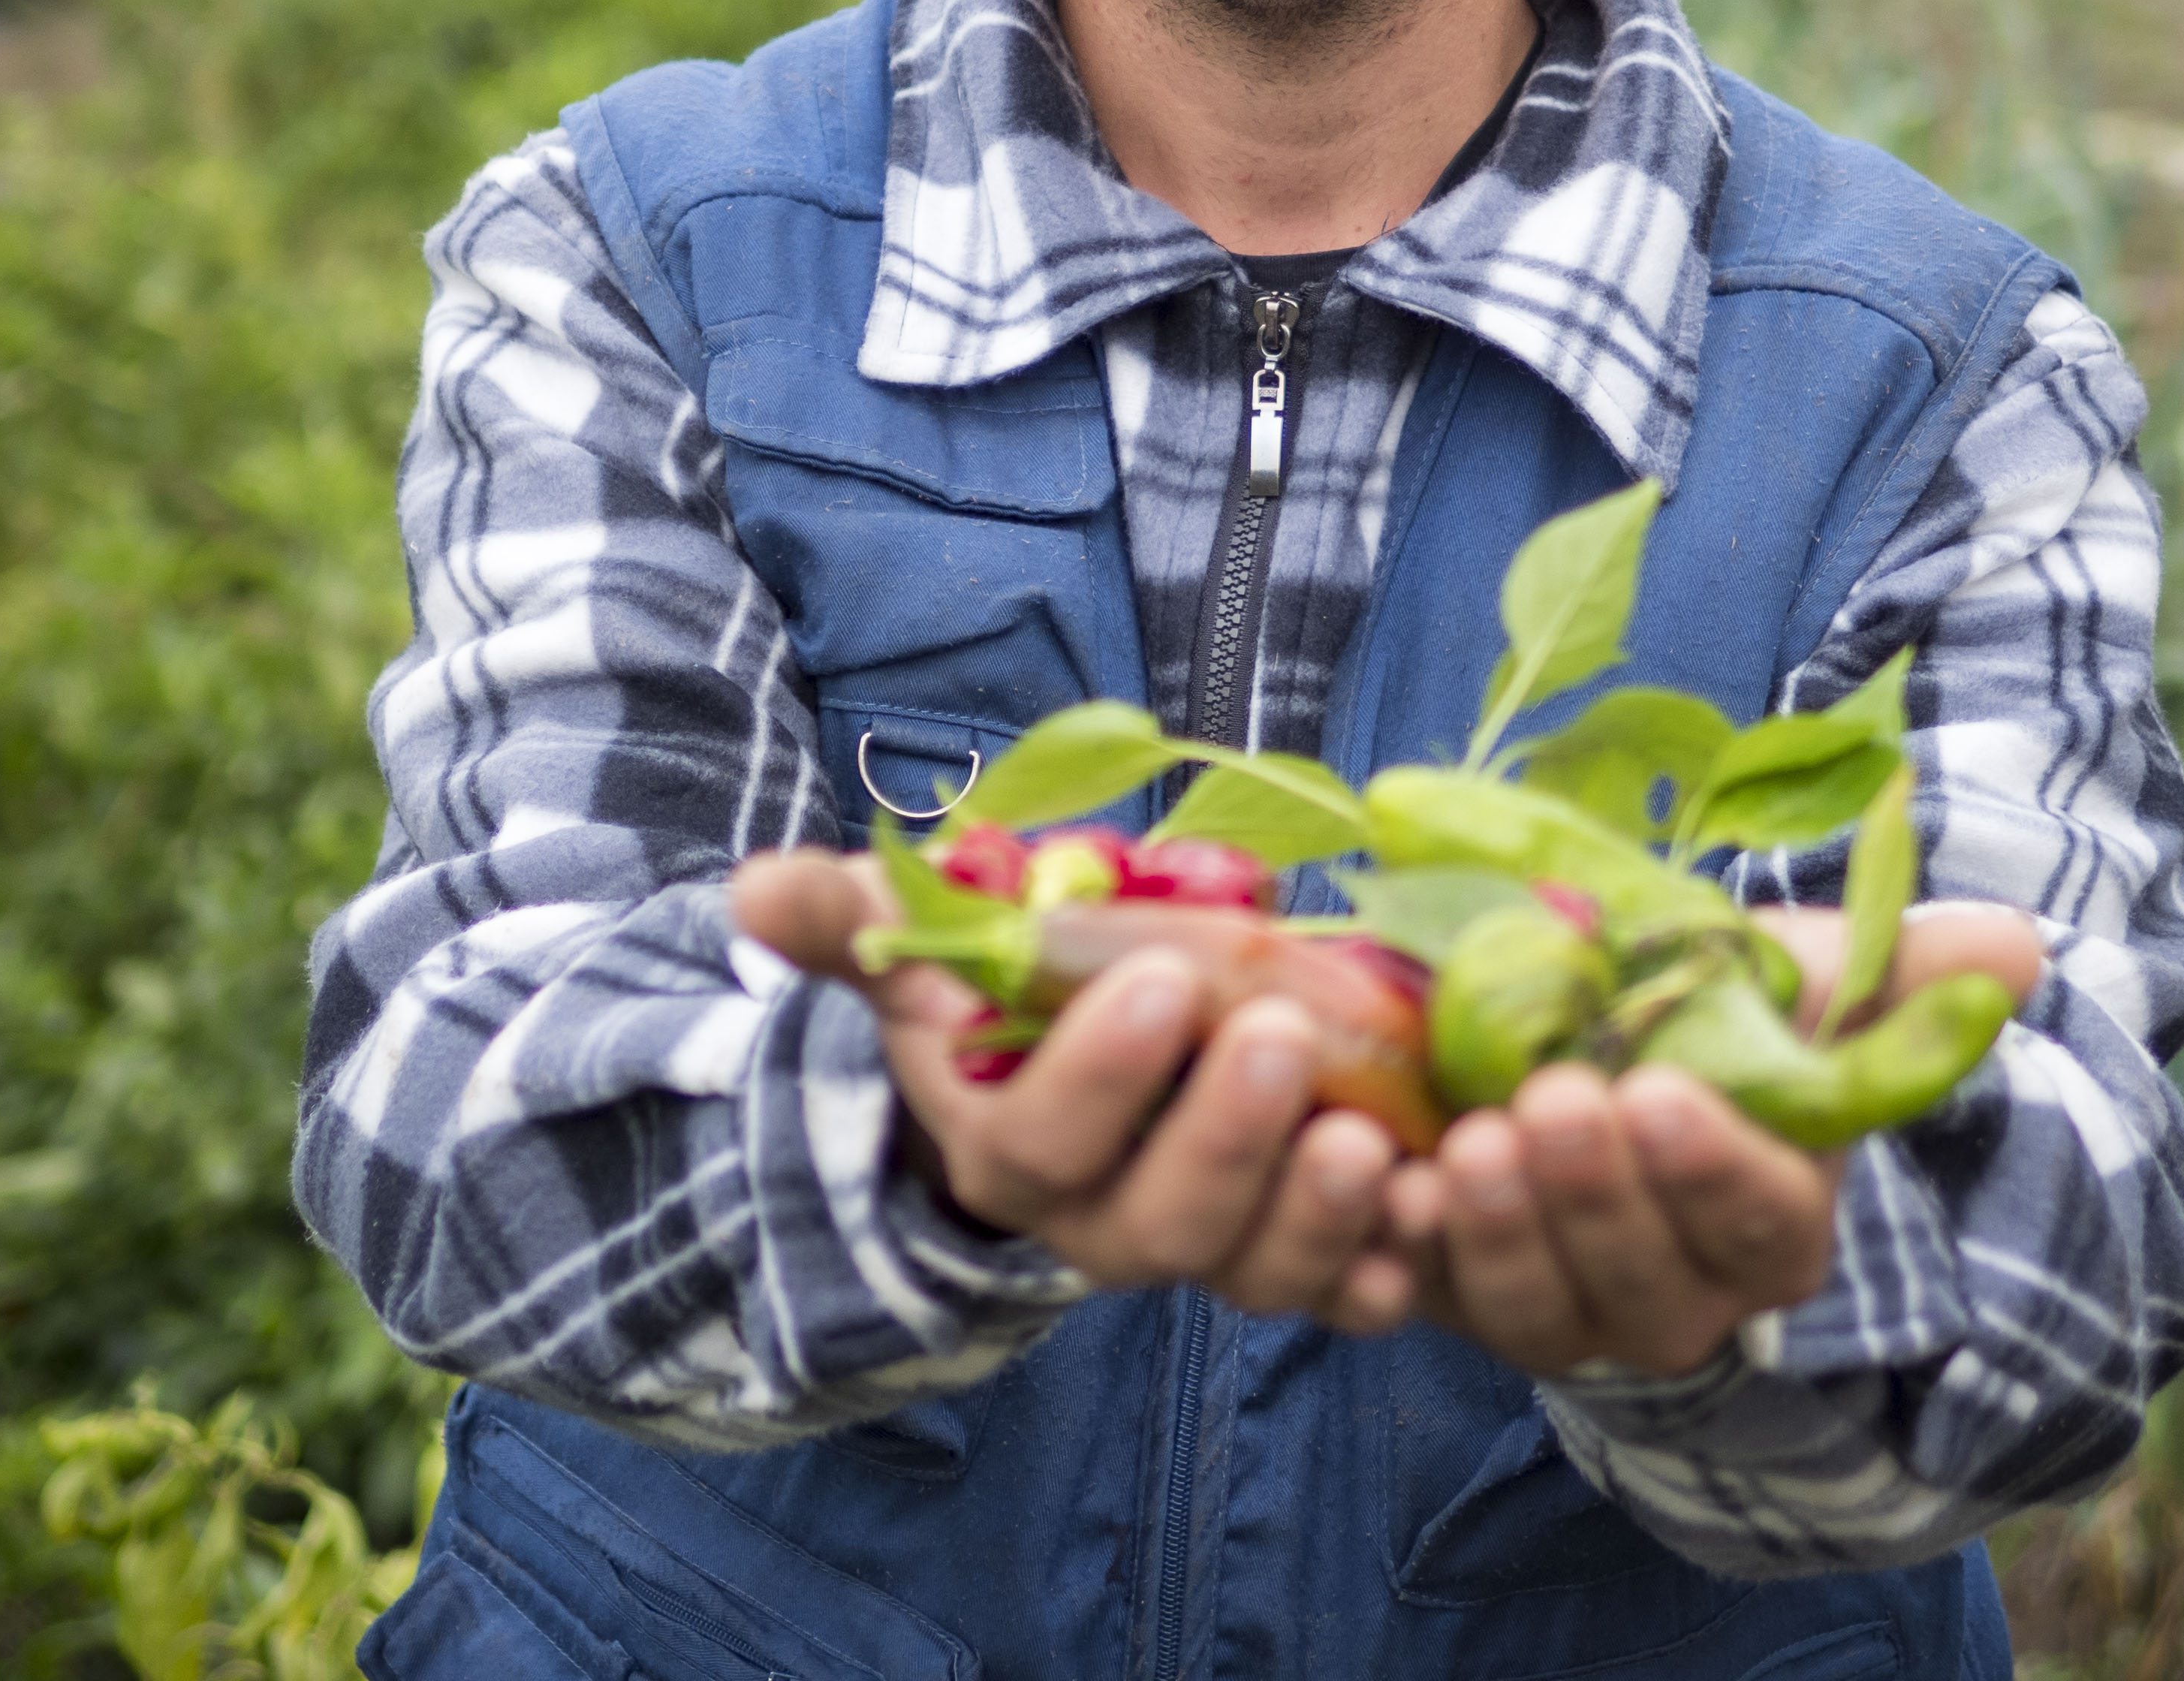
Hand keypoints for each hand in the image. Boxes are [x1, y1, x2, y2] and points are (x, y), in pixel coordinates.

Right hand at [730, 848, 1419, 1333]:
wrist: (1083, 1068)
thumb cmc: (1010, 1000)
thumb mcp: (933, 948)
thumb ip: (858, 921)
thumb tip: (753, 893)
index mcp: (1008, 1148)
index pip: (1041, 1138)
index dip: (1099, 1074)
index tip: (1163, 980)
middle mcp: (1100, 1223)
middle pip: (1157, 1223)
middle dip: (1223, 1137)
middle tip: (1280, 1035)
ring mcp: (1203, 1248)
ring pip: (1252, 1271)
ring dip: (1316, 1216)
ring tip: (1379, 1140)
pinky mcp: (1290, 1256)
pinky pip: (1337, 1291)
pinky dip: (1382, 1268)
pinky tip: (1430, 1219)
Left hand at [1382, 900, 2043, 1377]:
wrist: (1596, 1064)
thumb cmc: (1718, 1026)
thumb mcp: (1799, 982)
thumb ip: (1899, 970)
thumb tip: (2012, 948)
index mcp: (1772, 1226)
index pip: (1759, 1221)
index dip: (1712, 1170)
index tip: (1661, 1092)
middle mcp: (1679, 1295)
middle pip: (1644, 1280)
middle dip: (1595, 1196)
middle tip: (1548, 1100)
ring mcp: (1567, 1310)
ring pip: (1540, 1310)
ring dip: (1501, 1234)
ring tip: (1468, 1143)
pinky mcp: (1464, 1299)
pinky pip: (1431, 1305)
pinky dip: (1408, 1260)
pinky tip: (1388, 1192)